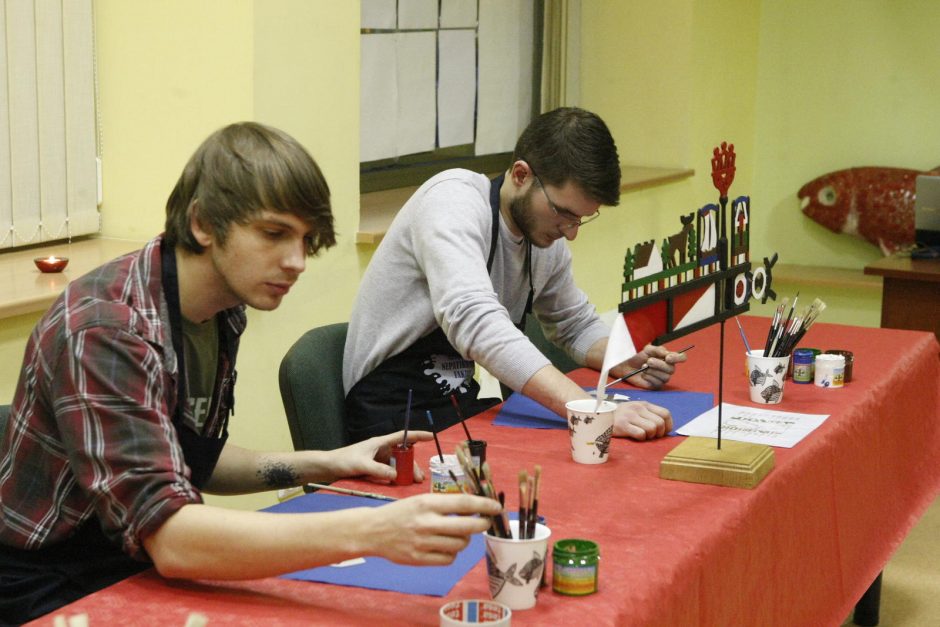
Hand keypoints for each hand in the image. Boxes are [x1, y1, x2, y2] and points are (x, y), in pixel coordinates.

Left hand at [330, 430, 433, 482]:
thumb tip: (396, 476)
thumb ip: (379, 471)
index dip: (417, 435)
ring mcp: (378, 459)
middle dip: (412, 464)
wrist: (328, 468)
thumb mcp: (362, 465)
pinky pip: (389, 471)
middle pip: (402, 455)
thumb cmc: (343, 461)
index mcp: (380, 443)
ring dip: (405, 472)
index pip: (402, 436)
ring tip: (412, 482)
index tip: (431, 436)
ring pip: (397, 464)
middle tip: (419, 478)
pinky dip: (396, 477)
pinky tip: (400, 484)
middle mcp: (381, 450)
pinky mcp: (374, 468)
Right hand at [369, 493, 501, 565]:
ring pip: (459, 545)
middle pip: (467, 527)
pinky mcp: (419, 559)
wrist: (373, 530)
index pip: (464, 503)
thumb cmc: (401, 512)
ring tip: (458, 534)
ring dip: (465, 539)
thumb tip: (475, 507)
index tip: (496, 507)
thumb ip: (445, 504)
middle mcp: (426, 523)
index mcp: (427, 503)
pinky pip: (448, 559)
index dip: (485, 505)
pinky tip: (445, 547)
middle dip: (482, 525)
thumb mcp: (421, 500)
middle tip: (485, 523)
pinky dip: (452, 554)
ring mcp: (423, 543)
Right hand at [612, 400, 672, 439]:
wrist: (601, 415)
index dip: (668, 425)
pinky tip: (635, 436)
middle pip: (660, 423)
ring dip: (649, 436)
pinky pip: (640, 434)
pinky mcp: (623, 425)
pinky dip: (641, 438)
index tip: (662, 432)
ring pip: (652, 429)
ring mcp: (630, 416)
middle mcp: (639, 408)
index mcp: (644, 404)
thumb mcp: (637, 410)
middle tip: (651, 436)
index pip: (665, 413)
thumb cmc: (622, 416)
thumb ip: (650, 415)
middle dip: (659, 433)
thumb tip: (665, 427)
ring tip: (643, 435)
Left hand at [617, 344, 687, 388]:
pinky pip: (658, 383)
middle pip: (672, 369)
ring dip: (653, 371)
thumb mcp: (648, 350)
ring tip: (644, 367)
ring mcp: (663, 377)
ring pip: (665, 377)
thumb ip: (659, 350)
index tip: (668, 358)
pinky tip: (643, 374)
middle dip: (659, 365)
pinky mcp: (656, 385)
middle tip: (649, 361)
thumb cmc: (638, 357)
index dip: (678, 358)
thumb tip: (668, 355)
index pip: (682, 357)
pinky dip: (649, 377)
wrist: (627, 366)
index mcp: (668, 358)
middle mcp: (668, 368)